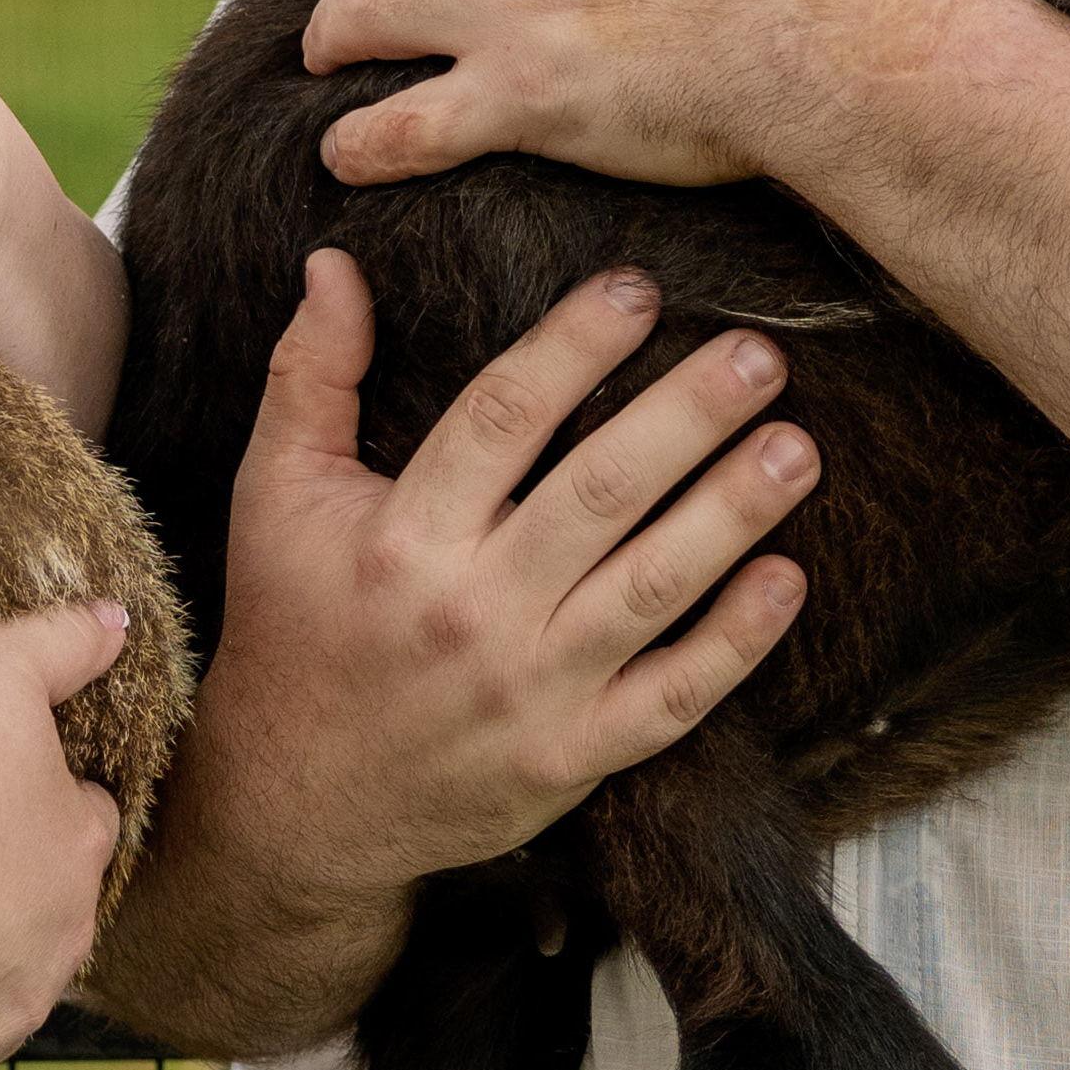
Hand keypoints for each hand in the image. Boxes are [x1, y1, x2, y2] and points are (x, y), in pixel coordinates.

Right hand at [183, 254, 813, 912]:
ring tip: (796, 448)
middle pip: (599, 493)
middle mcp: (471, 612)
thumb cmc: (294, 630)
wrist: (298, 806)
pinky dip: (734, 642)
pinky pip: (670, 697)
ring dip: (732, 514)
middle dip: (689, 416)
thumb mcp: (274, 497)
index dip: (575, 345)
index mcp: (402, 537)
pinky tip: (787, 577)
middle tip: (761, 353)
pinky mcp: (571, 759)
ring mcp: (529, 694)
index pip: (502, 417)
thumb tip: (333, 264)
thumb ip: (310, 376)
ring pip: (651, 589)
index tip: (639, 289)